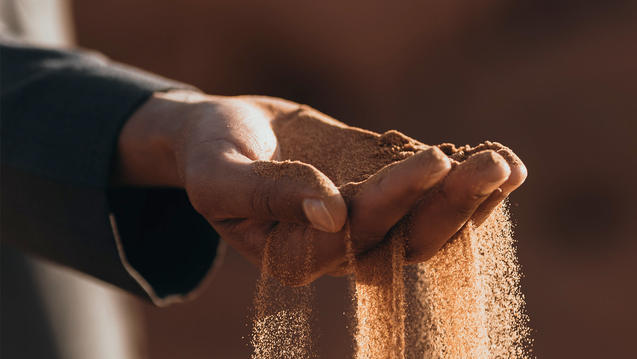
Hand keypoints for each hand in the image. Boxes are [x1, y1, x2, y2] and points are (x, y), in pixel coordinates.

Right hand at [115, 90, 526, 284]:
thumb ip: (268, 194)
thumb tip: (331, 213)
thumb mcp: (220, 176)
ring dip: (470, 199)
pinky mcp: (381, 189)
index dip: (393, 202)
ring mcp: (365, 220)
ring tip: (506, 163)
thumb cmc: (212, 156)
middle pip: (403, 242)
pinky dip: (463, 182)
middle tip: (491, 164)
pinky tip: (498, 159)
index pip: (352, 238)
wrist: (228, 132)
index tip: (429, 161)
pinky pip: (427, 195)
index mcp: (294, 257)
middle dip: (450, 206)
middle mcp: (338, 249)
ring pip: (426, 226)